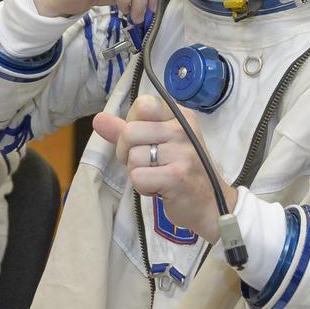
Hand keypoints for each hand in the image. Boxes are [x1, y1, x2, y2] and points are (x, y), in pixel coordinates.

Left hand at [93, 94, 235, 241]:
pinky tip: (160, 188)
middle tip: (146, 164)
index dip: (132, 125)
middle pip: (129, 132)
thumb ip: (126, 130)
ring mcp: (182, 152)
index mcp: (179, 116)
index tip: (144, 141)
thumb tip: (98, 119)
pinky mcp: (177, 176)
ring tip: (156, 176)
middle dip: (127, 153)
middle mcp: (182, 129)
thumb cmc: (181, 170)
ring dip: (137, 172)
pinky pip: (138, 177)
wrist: (211, 204)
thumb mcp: (158, 144)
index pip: (142, 105)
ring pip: (132, 156)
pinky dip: (143, 187)